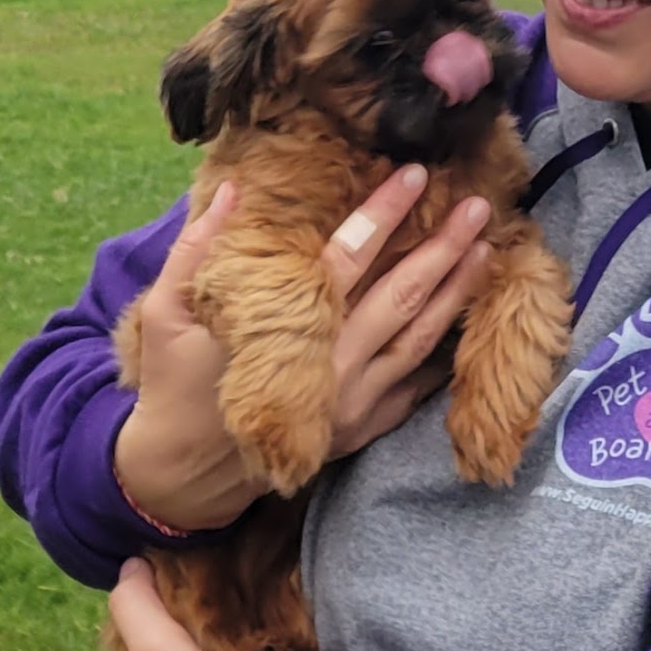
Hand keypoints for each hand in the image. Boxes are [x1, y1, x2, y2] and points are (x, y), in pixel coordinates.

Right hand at [114, 168, 496, 530]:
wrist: (186, 476)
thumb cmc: (173, 386)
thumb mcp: (165, 313)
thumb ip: (196, 250)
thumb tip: (230, 190)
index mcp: (287, 332)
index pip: (347, 260)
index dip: (383, 215)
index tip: (413, 175)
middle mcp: (331, 368)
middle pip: (400, 297)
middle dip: (443, 248)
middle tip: (478, 206)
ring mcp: (353, 404)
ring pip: (419, 340)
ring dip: (455, 291)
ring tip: (485, 248)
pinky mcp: (362, 428)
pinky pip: (416, 386)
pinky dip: (444, 350)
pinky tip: (468, 317)